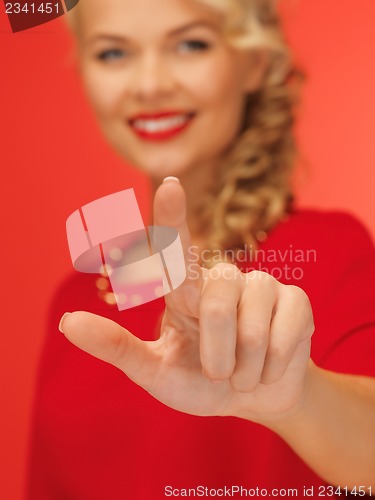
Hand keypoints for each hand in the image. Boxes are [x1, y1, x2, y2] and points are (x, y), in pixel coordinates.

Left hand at [60, 179, 313, 424]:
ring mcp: (261, 285)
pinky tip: (271, 364)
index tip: (169, 185)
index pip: (176, 250)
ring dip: (246, 363)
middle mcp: (221, 279)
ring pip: (251, 319)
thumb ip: (116, 347)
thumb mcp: (154, 372)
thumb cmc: (201, 382)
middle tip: (220, 374)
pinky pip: (286, 327)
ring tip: (245, 372)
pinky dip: (274, 362)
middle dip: (217, 354)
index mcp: (185, 292)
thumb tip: (66, 321)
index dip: (173, 218)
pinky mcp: (294, 299)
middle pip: (214, 304)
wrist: (255, 400)